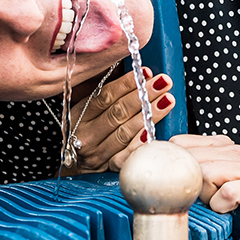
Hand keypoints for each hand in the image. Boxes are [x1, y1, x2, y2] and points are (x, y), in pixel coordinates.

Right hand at [60, 68, 176, 173]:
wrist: (72, 166)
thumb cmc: (83, 132)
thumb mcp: (84, 111)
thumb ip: (103, 94)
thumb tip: (131, 74)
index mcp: (79, 115)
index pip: (105, 96)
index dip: (126, 83)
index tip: (145, 72)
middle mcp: (86, 134)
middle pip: (118, 113)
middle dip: (143, 95)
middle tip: (163, 83)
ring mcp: (96, 152)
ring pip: (125, 132)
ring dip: (148, 115)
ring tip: (167, 100)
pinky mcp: (107, 167)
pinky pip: (126, 155)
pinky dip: (139, 143)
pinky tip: (153, 132)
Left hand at [168, 134, 239, 239]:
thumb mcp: (214, 182)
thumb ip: (192, 175)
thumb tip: (159, 180)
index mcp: (221, 147)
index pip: (180, 143)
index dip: (169, 162)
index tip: (166, 181)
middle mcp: (234, 153)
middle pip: (191, 159)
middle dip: (188, 183)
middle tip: (197, 199)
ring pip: (207, 173)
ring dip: (205, 195)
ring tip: (215, 204)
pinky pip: (227, 193)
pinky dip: (222, 205)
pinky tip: (228, 209)